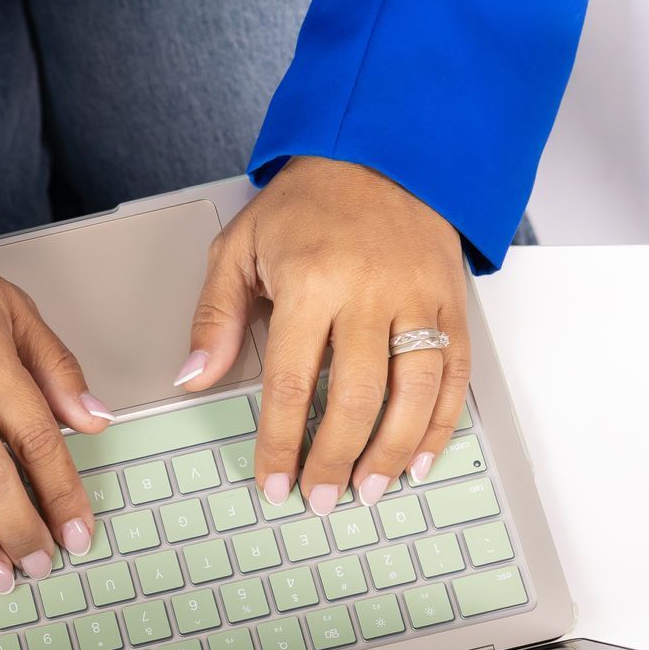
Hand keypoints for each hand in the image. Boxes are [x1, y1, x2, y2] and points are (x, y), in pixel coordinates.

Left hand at [182, 156, 471, 515]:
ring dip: (392, 451)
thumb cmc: (306, 203)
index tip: (273, 482)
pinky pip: (455, 373)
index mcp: (311, 280)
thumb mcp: (238, 247)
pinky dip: (441, 423)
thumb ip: (215, 317)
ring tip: (369, 490)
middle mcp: (370, 291)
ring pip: (414, 391)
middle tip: (322, 499)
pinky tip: (419, 458)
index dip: (281, 441)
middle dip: (336, 458)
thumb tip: (193, 379)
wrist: (382, 150)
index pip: (291, 381)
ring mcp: (418, 297)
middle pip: (355, 396)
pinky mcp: (452, 301)